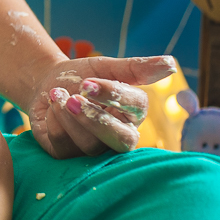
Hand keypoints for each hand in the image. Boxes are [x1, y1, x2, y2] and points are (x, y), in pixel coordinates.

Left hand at [27, 55, 176, 158]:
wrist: (47, 83)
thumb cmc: (82, 76)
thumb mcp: (106, 68)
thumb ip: (136, 68)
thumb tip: (171, 64)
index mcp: (133, 113)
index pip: (137, 107)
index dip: (114, 94)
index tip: (88, 81)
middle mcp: (119, 135)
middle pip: (122, 140)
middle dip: (96, 119)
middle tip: (73, 98)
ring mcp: (95, 149)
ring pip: (91, 145)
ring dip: (70, 118)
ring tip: (56, 95)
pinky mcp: (69, 155)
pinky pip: (64, 148)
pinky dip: (55, 124)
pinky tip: (50, 107)